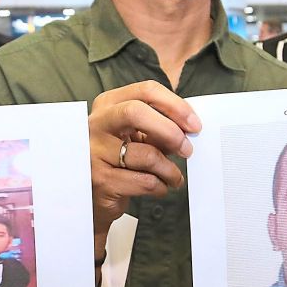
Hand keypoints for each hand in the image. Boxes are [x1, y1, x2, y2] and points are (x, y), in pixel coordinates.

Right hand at [88, 81, 200, 237]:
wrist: (92, 195)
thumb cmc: (119, 160)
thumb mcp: (135, 136)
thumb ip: (158, 127)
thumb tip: (189, 128)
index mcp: (108, 104)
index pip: (145, 90)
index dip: (175, 105)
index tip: (194, 125)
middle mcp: (96, 124)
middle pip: (136, 112)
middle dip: (170, 131)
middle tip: (187, 149)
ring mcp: (94, 152)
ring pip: (147, 155)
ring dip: (170, 170)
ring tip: (174, 177)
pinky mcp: (101, 180)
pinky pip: (144, 181)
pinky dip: (160, 186)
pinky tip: (159, 187)